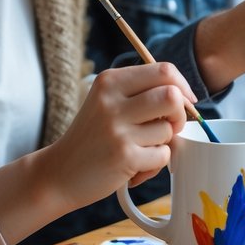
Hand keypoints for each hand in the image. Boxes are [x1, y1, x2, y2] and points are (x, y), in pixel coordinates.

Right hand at [52, 62, 192, 209]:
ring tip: (141, 150)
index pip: (163, 70)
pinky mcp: (124, 157)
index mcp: (110, 81)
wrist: (59, 174)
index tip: (184, 100)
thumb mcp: (107, 102)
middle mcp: (112, 101)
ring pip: (168, 129)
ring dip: (162, 143)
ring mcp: (118, 129)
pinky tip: (134, 167)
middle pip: (172, 96)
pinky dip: (155, 164)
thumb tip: (185, 96)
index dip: (182, 85)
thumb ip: (141, 93)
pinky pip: (162, 155)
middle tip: (169, 125)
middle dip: (180, 113)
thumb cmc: (92, 138)